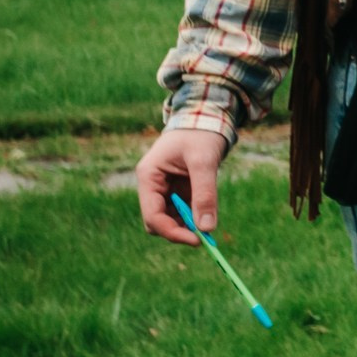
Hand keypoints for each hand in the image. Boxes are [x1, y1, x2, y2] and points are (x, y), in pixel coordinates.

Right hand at [135, 127, 229, 246]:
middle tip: (204, 237)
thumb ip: (205, 193)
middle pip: (157, 221)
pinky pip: (182, 211)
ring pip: (170, 219)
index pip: (152, 215)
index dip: (171, 232)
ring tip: (208, 221)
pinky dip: (194, 216)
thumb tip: (206, 228)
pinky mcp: (178, 189)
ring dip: (187, 225)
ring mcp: (164, 188)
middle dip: (178, 230)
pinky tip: (207, 213)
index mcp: (148, 176)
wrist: (208, 116)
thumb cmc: (201, 134)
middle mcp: (152, 185)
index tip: (197, 240)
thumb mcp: (204, 162)